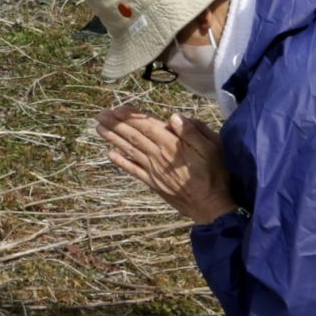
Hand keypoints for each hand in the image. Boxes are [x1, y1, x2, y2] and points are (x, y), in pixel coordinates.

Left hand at [96, 105, 234, 225]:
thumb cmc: (216, 176)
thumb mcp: (213, 149)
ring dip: (113, 138)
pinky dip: (121, 161)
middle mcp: (159, 156)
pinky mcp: (153, 183)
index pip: (148, 126)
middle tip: (100, 115)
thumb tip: (174, 117)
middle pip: (134, 136)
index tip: (118, 108)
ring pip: (129, 150)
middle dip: (116, 124)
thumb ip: (193, 132)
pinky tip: (109, 154)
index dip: (131, 117)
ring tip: (99, 128)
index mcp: (173, 145)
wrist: (211, 207)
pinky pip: (133, 170)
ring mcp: (154, 171)